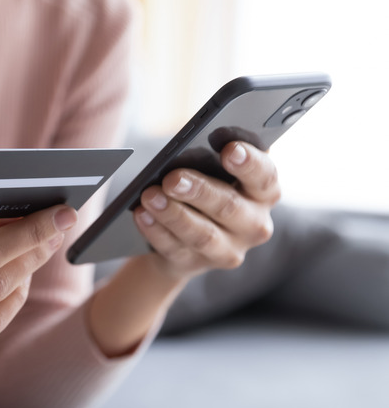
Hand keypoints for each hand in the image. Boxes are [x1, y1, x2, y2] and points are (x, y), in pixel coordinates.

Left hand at [133, 141, 279, 278]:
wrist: (186, 233)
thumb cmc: (205, 186)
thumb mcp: (215, 169)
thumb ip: (212, 156)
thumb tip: (191, 144)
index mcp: (264, 193)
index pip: (265, 177)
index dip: (249, 163)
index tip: (230, 149)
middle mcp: (254, 225)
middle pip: (229, 207)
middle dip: (199, 191)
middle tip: (172, 178)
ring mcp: (227, 249)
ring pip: (202, 234)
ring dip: (173, 214)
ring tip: (149, 196)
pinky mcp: (196, 264)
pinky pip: (174, 248)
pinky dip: (155, 230)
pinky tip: (141, 214)